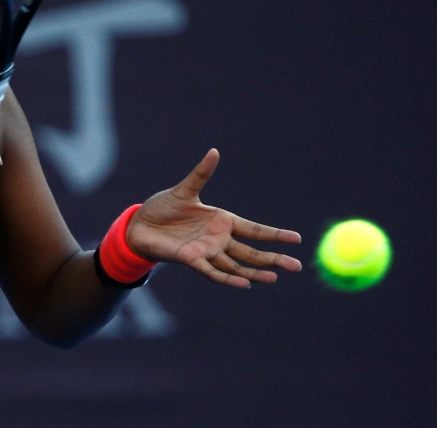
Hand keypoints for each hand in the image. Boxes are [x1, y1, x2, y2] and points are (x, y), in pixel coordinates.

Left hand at [126, 149, 301, 287]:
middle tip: (297, 266)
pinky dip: (227, 279)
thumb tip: (214, 151)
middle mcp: (218, 239)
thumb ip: (201, 174)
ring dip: (254, 273)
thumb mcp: (184, 190)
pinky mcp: (190, 259)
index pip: (254, 230)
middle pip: (251, 252)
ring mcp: (206, 251)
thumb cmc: (163, 207)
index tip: (297, 238)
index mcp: (222, 221)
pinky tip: (244, 284)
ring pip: (236, 266)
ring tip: (274, 278)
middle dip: (273, 259)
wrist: (139, 224)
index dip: (274, 235)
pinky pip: (212, 272)